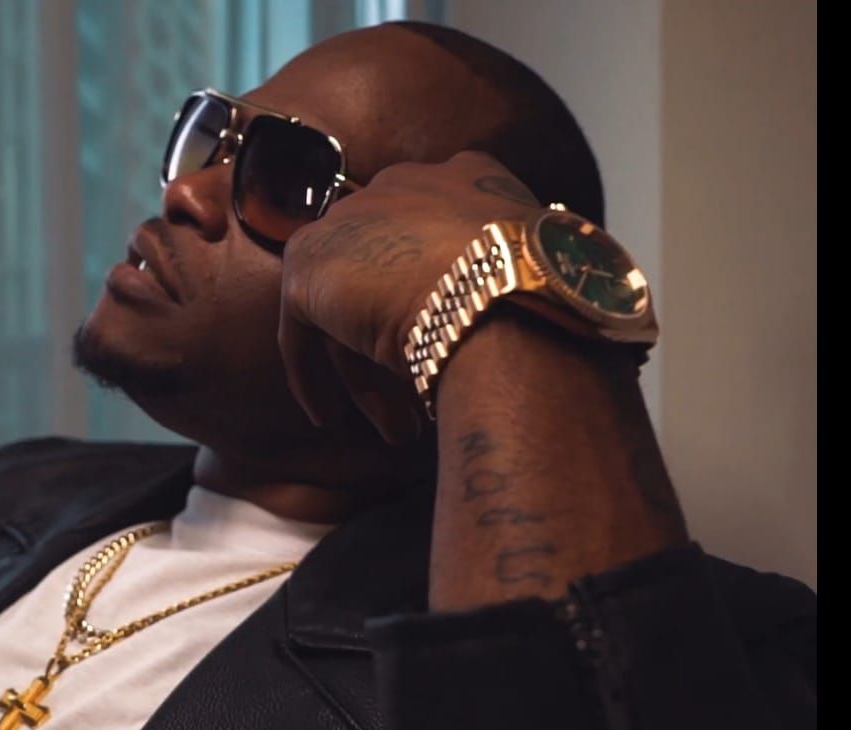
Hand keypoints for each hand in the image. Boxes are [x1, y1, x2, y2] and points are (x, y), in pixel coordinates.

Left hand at [278, 151, 545, 441]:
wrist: (508, 293)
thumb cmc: (548, 297)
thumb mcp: (543, 275)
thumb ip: (513, 280)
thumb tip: (521, 330)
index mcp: (468, 177)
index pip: (435, 240)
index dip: (439, 299)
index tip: (450, 344)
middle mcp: (404, 184)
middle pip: (387, 274)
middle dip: (399, 340)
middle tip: (417, 399)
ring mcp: (351, 218)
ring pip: (350, 307)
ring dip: (369, 376)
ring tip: (397, 430)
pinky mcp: (311, 262)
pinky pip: (303, 330)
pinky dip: (315, 378)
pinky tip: (330, 420)